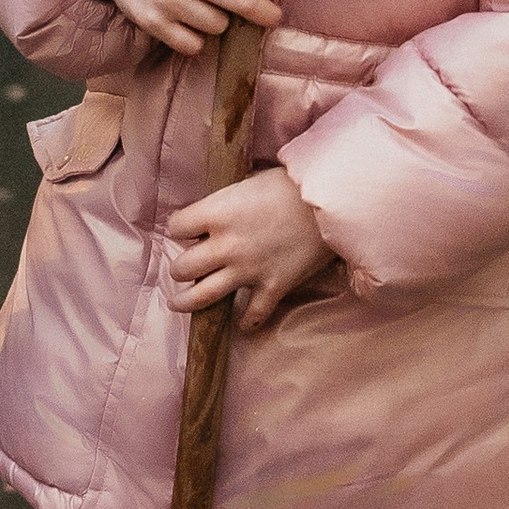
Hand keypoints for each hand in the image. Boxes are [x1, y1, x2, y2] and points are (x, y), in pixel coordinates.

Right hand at [88, 0, 284, 57]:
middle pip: (245, 5)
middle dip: (266, 13)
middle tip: (270, 14)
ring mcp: (169, 2)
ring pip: (220, 27)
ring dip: (222, 22)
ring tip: (210, 7)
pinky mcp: (154, 24)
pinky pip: (194, 46)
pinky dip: (197, 38)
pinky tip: (191, 22)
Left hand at [164, 166, 327, 333]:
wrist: (332, 202)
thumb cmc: (291, 184)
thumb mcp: (247, 184)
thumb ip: (226, 204)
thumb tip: (214, 216)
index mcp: (217, 213)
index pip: (176, 227)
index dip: (180, 229)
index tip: (187, 231)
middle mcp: (226, 245)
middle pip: (182, 267)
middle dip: (180, 268)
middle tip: (185, 268)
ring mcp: (248, 270)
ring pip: (202, 296)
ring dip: (187, 302)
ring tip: (179, 303)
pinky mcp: (273, 287)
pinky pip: (252, 314)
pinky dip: (246, 321)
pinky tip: (241, 323)